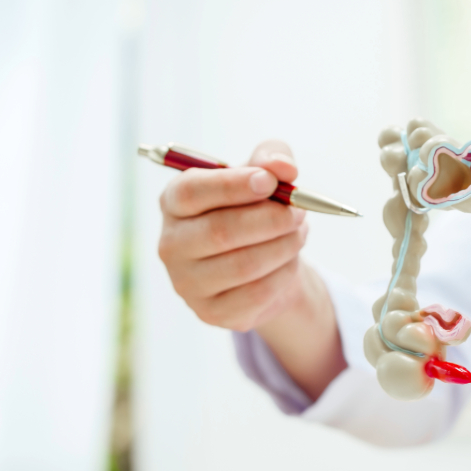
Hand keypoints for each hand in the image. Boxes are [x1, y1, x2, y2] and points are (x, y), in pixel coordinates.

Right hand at [158, 139, 307, 331]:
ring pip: (243, 266)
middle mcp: (171, 244)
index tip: (269, 182)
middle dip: (269, 220)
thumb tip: (283, 167)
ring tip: (299, 232)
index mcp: (174, 203)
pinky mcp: (211, 312)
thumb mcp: (264, 174)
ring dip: (283, 246)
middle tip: (298, 212)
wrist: (263, 262)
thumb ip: (272, 158)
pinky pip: (257, 294)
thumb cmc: (255, 209)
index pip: (192, 192)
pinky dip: (284, 274)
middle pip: (220, 232)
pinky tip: (290, 260)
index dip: (233, 186)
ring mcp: (187, 283)